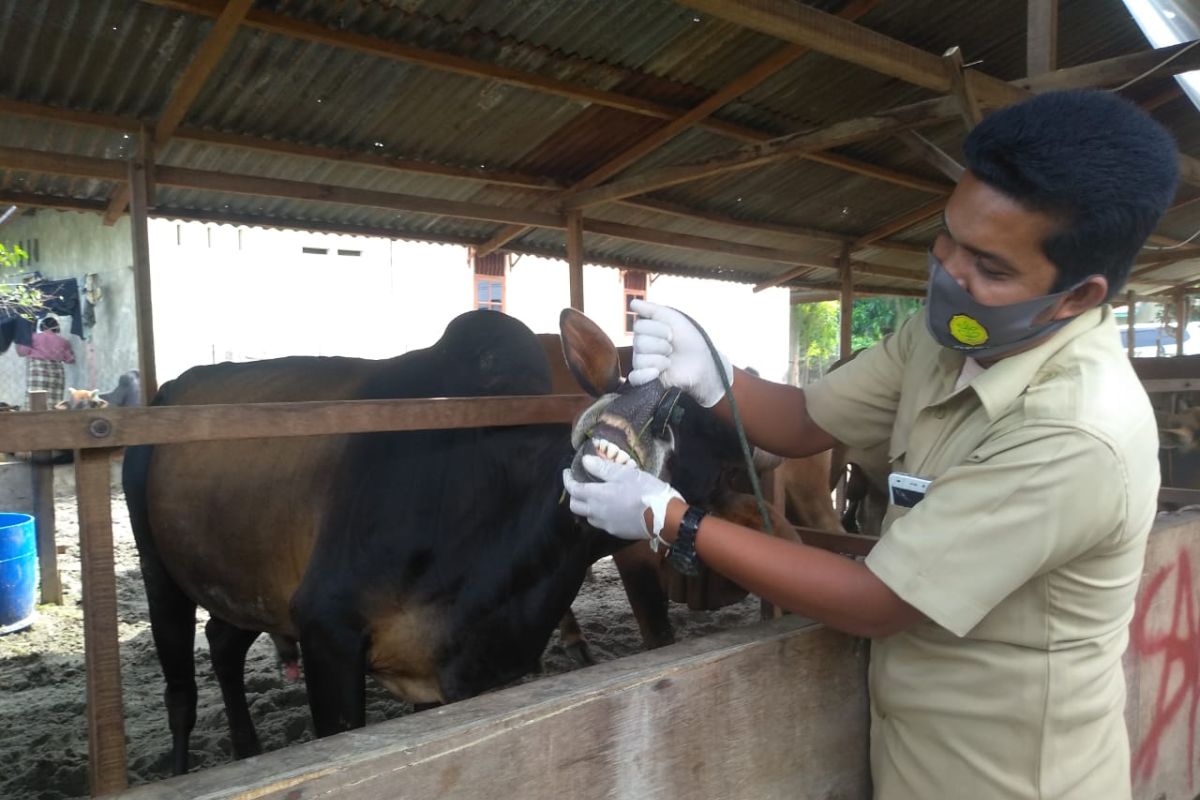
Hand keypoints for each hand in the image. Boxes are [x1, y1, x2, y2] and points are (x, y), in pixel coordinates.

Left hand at [562, 455, 681, 539]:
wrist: (664, 517)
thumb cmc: (645, 491)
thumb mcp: (625, 474)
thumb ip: (603, 468)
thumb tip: (584, 461)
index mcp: (597, 496)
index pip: (573, 489)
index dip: (568, 480)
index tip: (568, 472)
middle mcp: (597, 513)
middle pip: (575, 506)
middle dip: (574, 494)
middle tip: (580, 483)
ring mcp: (606, 525)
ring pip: (587, 516)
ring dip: (586, 506)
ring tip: (594, 495)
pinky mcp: (616, 532)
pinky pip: (600, 523)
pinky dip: (598, 514)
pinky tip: (608, 507)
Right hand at [628, 299, 732, 407]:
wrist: (702, 362)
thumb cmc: (689, 338)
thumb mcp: (672, 318)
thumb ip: (652, 309)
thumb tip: (633, 303)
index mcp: (645, 331)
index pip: (639, 327)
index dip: (658, 329)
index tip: (672, 333)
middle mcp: (640, 347)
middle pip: (639, 343)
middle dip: (660, 345)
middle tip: (671, 348)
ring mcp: (642, 363)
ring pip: (639, 359)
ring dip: (660, 360)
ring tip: (670, 361)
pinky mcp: (646, 380)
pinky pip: (635, 378)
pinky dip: (645, 375)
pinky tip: (657, 373)